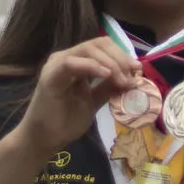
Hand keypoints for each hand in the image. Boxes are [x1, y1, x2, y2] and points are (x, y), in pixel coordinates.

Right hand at [18, 37, 142, 153]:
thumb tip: (131, 78)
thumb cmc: (66, 122)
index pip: (103, 48)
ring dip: (111, 63)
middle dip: (120, 58)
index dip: (123, 55)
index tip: (138, 71)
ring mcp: (57, 63)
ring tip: (123, 80)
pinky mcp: (51, 74)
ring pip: (88, 50)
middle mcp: (67, 58)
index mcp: (78, 62)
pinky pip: (73, 63)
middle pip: (98, 45)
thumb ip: (109, 88)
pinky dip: (92, 66)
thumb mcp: (94, 101)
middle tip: (133, 75)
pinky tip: (107, 75)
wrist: (44, 139)